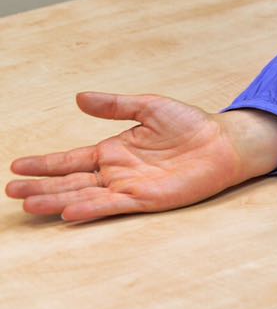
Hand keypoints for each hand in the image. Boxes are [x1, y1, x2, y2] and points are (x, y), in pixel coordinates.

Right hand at [6, 93, 276, 220]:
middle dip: (40, 186)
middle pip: (70, 181)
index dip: (44, 164)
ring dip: (57, 200)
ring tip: (29, 204)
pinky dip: (91, 208)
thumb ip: (115, 105)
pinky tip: (69, 211)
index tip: (17, 165)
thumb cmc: (190, 125)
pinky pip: (113, 205)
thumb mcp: (149, 107)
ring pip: (85, 196)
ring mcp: (129, 187)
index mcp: (112, 150)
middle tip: (11, 191)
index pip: (70, 160)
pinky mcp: (147, 199)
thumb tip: (79, 97)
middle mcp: (115, 172)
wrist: (223, 143)